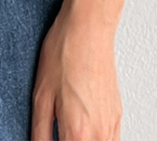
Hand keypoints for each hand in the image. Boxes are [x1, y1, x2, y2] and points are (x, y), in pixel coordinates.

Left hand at [31, 0, 124, 140]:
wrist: (88, 27)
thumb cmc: (64, 52)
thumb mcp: (41, 94)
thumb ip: (40, 132)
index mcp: (77, 131)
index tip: (49, 140)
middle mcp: (100, 133)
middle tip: (56, 135)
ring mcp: (112, 125)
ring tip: (65, 133)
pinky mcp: (117, 115)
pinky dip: (95, 140)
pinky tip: (80, 131)